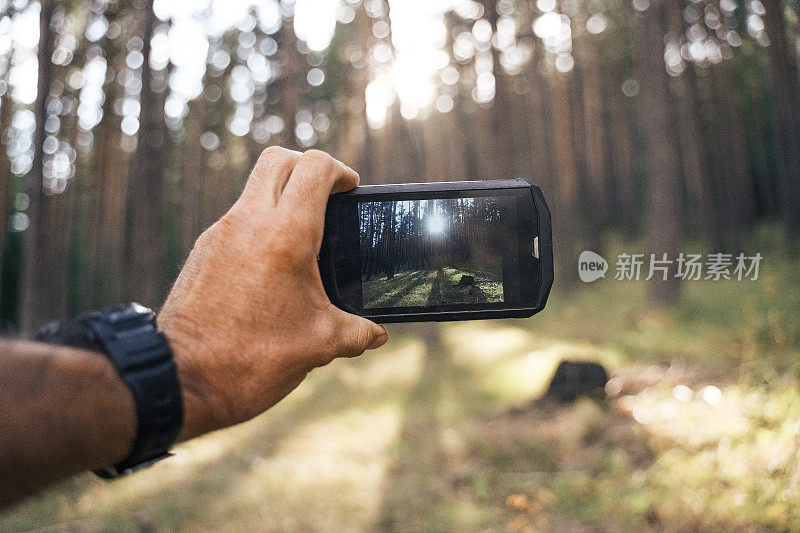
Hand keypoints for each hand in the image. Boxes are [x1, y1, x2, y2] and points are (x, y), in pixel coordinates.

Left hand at [158, 147, 388, 439]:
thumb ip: (357, 332)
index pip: (314, 167)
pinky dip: (259, 224)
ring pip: (254, 188)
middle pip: (278, 159)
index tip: (350, 189)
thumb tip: (376, 334)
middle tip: (326, 196)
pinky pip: (237, 219)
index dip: (340, 171)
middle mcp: (249, 222)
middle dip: (307, 168)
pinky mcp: (202, 251)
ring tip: (303, 235)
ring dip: (280, 196)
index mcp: (286, 234)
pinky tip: (273, 265)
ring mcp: (220, 233)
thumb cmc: (254, 359)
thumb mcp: (321, 343)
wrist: (183, 380)